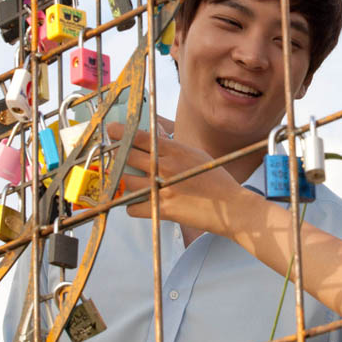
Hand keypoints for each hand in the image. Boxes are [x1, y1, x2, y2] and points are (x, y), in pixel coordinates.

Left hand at [105, 123, 255, 236]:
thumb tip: (154, 139)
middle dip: (116, 156)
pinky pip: (132, 207)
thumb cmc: (215, 178)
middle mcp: (166, 167)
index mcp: (175, 150)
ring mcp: (162, 188)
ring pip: (125, 182)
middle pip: (127, 157)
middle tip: (113, 157)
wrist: (230, 207)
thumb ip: (173, 147)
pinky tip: (139, 202)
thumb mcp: (196, 154)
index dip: (121, 133)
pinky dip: (132, 205)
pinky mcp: (162, 209)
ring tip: (126, 182)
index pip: (140, 137)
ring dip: (122, 182)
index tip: (111, 131)